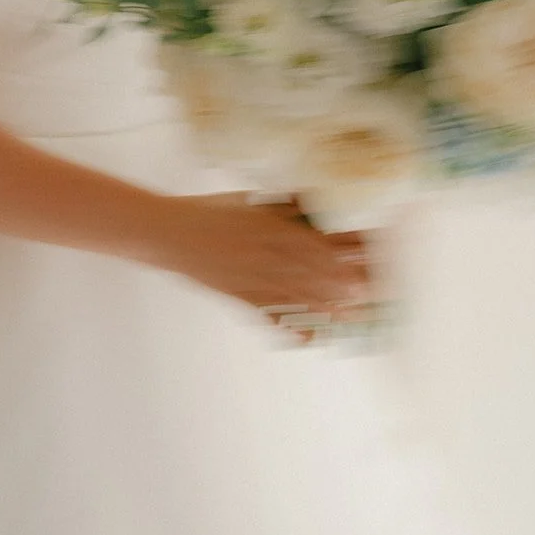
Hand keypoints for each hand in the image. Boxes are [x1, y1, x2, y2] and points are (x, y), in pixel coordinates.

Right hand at [152, 190, 376, 343]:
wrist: (168, 233)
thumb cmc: (206, 211)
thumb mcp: (244, 199)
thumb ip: (278, 204)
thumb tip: (309, 201)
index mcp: (263, 224)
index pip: (307, 240)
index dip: (335, 251)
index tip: (359, 257)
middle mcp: (259, 252)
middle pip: (306, 270)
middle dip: (337, 283)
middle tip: (365, 292)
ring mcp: (249, 277)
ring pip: (292, 294)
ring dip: (322, 305)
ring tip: (347, 314)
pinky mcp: (237, 296)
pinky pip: (266, 313)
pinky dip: (287, 326)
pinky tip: (307, 335)